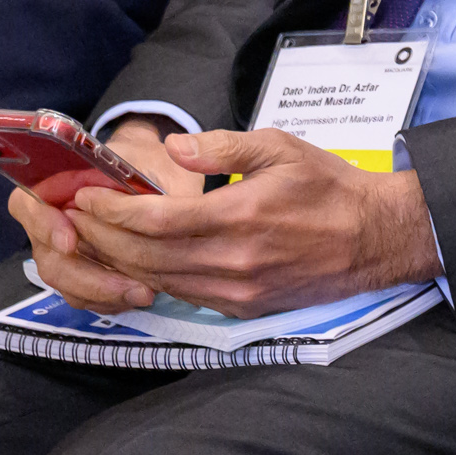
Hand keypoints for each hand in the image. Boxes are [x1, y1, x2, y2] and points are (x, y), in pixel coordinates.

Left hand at [42, 128, 436, 317]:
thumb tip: (174, 149)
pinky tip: (139, 260)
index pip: (154, 219)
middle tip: (76, 217)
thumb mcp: (281, 148)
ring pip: (156, 281)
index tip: (85, 197)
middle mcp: (233, 261)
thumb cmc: (331, 187)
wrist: (379, 237)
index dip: (110, 211)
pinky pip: (183, 295)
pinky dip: (151, 278)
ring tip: (96, 238)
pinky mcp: (244, 308)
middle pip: (143, 256)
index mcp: (240, 216)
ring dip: (119, 261)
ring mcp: (237, 290)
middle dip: (101, 236)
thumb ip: (223, 147)